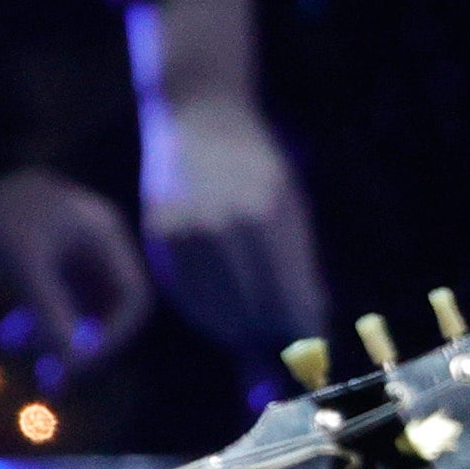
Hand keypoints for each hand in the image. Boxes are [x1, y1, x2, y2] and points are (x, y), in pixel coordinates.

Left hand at [0, 165, 154, 369]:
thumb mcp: (24, 263)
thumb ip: (50, 310)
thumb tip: (72, 363)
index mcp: (106, 238)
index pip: (133, 299)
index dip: (113, 337)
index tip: (78, 364)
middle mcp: (96, 245)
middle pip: (107, 307)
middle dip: (83, 344)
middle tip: (54, 379)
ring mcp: (70, 249)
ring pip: (78, 306)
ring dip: (58, 337)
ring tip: (30, 363)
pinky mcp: (43, 254)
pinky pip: (53, 297)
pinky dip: (38, 320)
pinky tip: (10, 338)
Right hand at [137, 94, 326, 355]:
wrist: (199, 120)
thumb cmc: (257, 161)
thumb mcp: (290, 203)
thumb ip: (297, 260)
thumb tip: (305, 318)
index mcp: (270, 218)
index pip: (290, 298)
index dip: (301, 330)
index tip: (309, 348)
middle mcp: (226, 228)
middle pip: (252, 311)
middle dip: (268, 334)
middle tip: (277, 346)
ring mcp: (188, 234)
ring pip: (215, 310)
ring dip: (235, 328)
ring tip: (249, 332)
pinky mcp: (161, 238)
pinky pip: (187, 294)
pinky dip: (206, 311)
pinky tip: (219, 309)